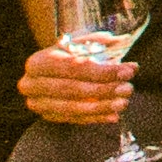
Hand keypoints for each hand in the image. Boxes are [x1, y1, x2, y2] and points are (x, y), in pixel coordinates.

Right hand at [20, 43, 137, 128]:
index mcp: (38, 62)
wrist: (52, 70)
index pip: (74, 68)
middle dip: (104, 90)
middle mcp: (31, 84)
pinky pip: (74, 120)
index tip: (129, 71)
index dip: (103, 71)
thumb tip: (122, 41)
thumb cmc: (70, 54)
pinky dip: (95, 118)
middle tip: (128, 88)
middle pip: (72, 89)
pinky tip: (113, 115)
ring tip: (123, 103)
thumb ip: (100, 43)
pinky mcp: (46, 117)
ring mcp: (37, 104)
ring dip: (101, 107)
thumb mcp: (81, 44)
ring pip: (72, 108)